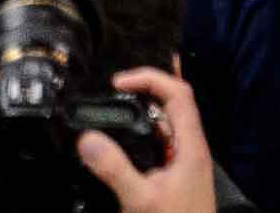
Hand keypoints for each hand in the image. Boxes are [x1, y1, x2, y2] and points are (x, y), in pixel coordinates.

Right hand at [77, 68, 215, 212]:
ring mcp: (185, 163)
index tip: (118, 82)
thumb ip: (115, 168)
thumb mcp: (140, 200)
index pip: (178, 93)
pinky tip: (124, 140)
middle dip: (147, 87)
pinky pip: (161, 143)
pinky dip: (144, 132)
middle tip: (115, 88)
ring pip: (168, 123)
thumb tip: (87, 138)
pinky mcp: (176, 177)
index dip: (150, 78)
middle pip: (175, 102)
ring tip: (115, 104)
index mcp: (191, 146)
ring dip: (145, 110)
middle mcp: (192, 148)